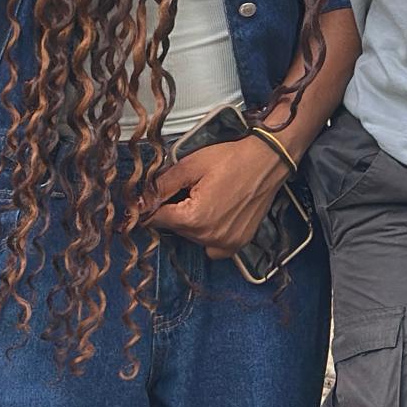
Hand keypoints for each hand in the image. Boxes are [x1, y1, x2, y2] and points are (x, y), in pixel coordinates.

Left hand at [143, 128, 286, 249]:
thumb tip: (140, 202)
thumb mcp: (190, 165)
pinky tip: (215, 216)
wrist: (267, 160)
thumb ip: (161, 186)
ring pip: (192, 237)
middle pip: (175, 228)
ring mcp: (226, 243)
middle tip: (189, 189)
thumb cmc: (232, 159)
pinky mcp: (238, 243)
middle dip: (174, 211)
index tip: (150, 201)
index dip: (151, 206)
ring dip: (192, 222)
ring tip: (206, 198)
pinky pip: (213, 248)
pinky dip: (208, 235)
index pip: (157, 219)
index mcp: (194, 218)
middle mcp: (209, 236)